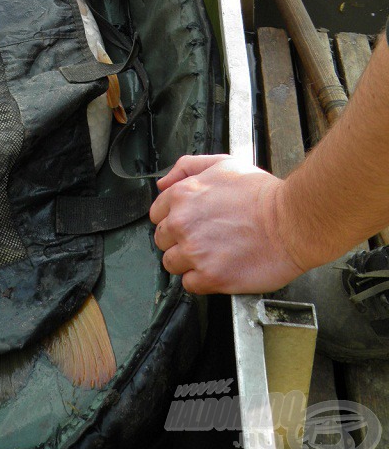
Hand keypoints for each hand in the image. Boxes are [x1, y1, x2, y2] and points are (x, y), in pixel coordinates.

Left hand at [149, 155, 304, 293]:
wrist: (291, 221)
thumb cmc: (262, 193)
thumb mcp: (222, 164)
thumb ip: (186, 167)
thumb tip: (162, 183)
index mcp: (182, 195)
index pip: (157, 214)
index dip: (173, 219)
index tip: (188, 224)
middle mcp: (182, 223)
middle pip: (162, 240)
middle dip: (179, 240)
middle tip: (203, 239)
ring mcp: (194, 251)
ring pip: (172, 263)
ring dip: (188, 262)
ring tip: (212, 255)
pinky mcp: (210, 277)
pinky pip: (189, 284)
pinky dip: (201, 280)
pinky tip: (219, 268)